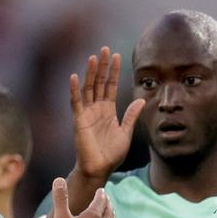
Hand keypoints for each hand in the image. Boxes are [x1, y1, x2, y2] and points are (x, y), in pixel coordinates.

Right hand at [50, 177, 115, 217]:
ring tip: (111, 212)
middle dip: (108, 203)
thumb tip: (59, 180)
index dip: (101, 194)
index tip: (101, 190)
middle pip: (109, 210)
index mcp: (94, 216)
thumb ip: (60, 199)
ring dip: (112, 215)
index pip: (101, 200)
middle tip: (106, 199)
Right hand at [70, 47, 144, 179]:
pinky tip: (74, 77)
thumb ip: (132, 116)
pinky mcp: (79, 120)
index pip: (111, 86)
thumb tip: (141, 100)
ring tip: (93, 57)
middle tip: (105, 49)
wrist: (100, 168)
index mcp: (108, 110)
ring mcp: (87, 113)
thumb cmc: (111, 154)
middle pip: (99, 82)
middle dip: (103, 66)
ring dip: (91, 73)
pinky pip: (76, 103)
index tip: (118, 56)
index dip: (114, 71)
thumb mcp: (126, 132)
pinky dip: (74, 90)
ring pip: (88, 88)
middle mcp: (97, 108)